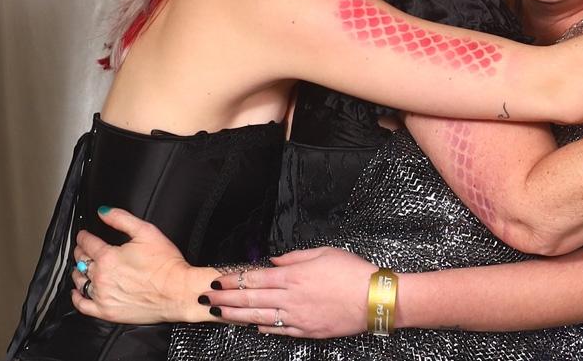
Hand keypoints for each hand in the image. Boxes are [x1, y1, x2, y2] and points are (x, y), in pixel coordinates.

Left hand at [70, 207, 202, 323]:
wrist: (178, 292)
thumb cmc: (167, 264)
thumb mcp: (147, 232)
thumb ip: (122, 219)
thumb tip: (104, 212)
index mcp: (108, 256)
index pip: (87, 243)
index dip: (84, 236)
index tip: (84, 234)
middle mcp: (101, 276)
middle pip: (82, 261)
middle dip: (81, 252)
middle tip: (83, 248)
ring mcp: (102, 295)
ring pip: (80, 281)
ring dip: (79, 272)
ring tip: (82, 267)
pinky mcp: (106, 311)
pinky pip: (82, 305)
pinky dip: (76, 297)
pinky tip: (77, 292)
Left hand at [204, 247, 373, 337]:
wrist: (374, 298)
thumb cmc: (353, 272)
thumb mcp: (325, 252)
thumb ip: (295, 256)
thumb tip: (274, 260)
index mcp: (294, 275)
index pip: (255, 278)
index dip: (233, 280)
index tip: (218, 281)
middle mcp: (291, 297)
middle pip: (251, 299)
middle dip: (226, 299)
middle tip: (208, 299)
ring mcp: (297, 317)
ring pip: (259, 317)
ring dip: (237, 316)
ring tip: (219, 314)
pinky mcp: (307, 330)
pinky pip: (279, 330)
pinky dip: (263, 328)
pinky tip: (252, 327)